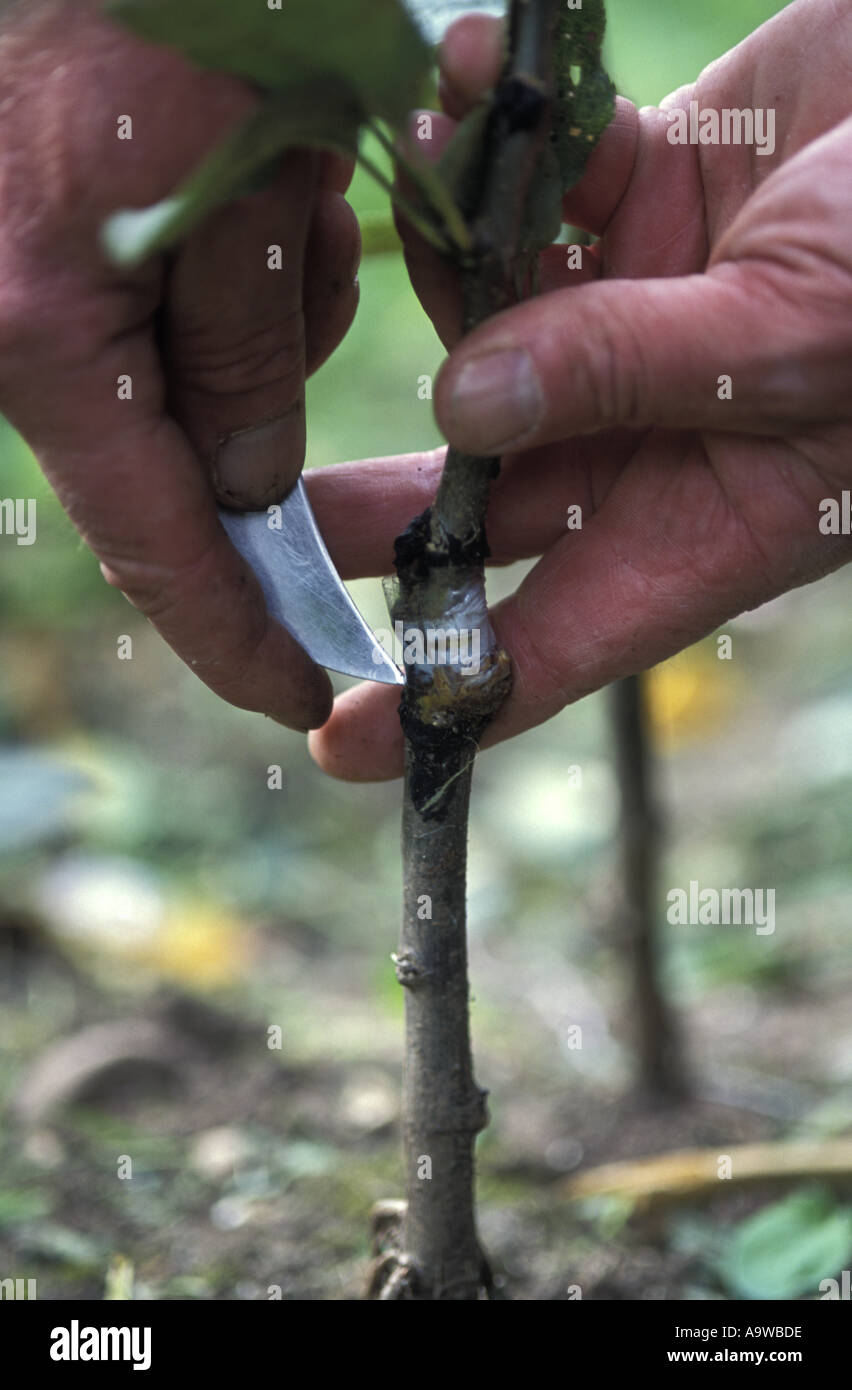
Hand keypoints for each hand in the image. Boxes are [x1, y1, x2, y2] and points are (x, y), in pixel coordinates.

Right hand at [0, 0, 359, 729]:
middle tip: (322, 279)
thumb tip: (245, 484)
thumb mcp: (251, 173)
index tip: (300, 692)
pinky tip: (268, 166)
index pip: (155, 543)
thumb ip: (247, 349)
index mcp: (49, 327)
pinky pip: (176, 311)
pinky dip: (245, 272)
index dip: (233, 634)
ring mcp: (37, 286)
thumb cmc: (178, 0)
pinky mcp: (66, 243)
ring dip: (268, 314)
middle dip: (273, 411)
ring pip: (192, 377)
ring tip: (289, 181)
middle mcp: (24, 324)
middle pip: (174, 457)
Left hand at [308, 0, 851, 779]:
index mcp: (706, 519)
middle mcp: (655, 437)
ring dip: (442, 261)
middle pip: (481, 503)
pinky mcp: (635, 208)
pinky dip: (495, 150)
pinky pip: (527, 198)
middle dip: (374, 507)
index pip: (554, 642)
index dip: (444, 696)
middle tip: (259, 519)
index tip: (340, 740)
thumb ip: (628, 368)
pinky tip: (474, 77)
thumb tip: (463, 405)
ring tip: (423, 162)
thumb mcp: (793, 338)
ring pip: (487, 334)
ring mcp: (637, 323)